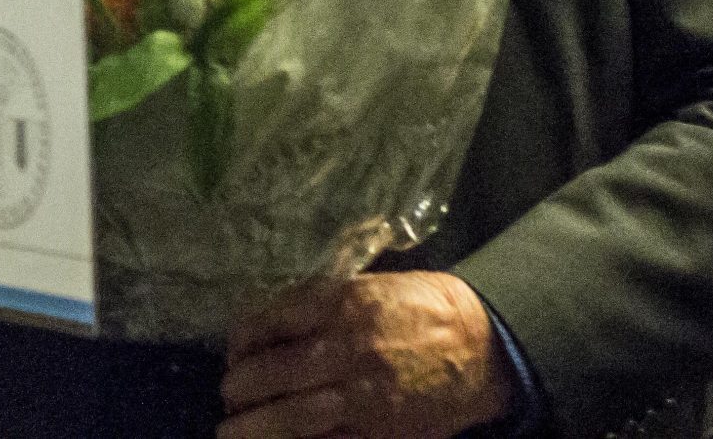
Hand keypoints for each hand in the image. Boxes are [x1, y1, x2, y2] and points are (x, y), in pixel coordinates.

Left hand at [218, 272, 512, 438]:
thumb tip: (265, 326)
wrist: (482, 346)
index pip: (267, 324)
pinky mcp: (383, 431)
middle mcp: (348, 348)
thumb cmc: (420, 308)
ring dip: (253, 428)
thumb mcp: (366, 287)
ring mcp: (365, 396)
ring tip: (232, 432)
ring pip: (291, 417)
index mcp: (341, 305)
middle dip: (238, 388)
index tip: (233, 352)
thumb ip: (317, 305)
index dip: (240, 341)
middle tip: (229, 395)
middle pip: (270, 374)